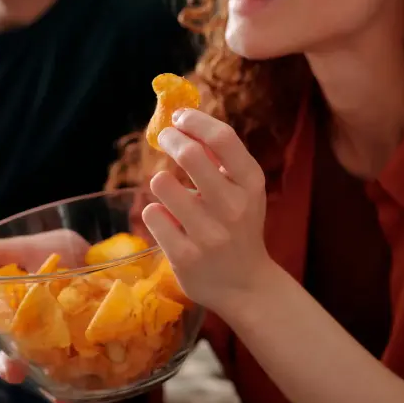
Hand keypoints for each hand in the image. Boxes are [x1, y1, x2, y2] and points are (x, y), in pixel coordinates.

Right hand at [0, 230, 119, 402]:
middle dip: (7, 364)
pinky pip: (70, 380)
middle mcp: (29, 331)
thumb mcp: (39, 246)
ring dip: (37, 381)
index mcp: (11, 306)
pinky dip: (66, 393)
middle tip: (11, 369)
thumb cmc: (65, 252)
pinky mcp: (80, 355)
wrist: (108, 259)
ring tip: (45, 385)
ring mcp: (54, 346)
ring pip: (38, 371)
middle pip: (9, 354)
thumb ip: (10, 250)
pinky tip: (67, 400)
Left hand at [142, 109, 274, 314]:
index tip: (180, 117)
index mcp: (251, 184)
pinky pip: (152, 214)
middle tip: (165, 138)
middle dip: (170, 139)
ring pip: (162, 183)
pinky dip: (156, 213)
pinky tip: (170, 224)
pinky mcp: (184, 256)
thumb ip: (220, 159)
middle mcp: (233, 207)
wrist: (245, 285)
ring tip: (171, 194)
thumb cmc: (239, 228)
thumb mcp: (244, 191)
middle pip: (190, 154)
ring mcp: (209, 234)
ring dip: (161, 182)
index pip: (223, 137)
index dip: (195, 120)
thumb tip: (183, 120)